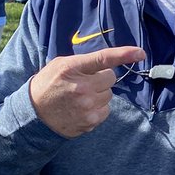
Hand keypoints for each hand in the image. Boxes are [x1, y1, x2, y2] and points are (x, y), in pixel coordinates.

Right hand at [29, 45, 145, 137]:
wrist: (34, 115)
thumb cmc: (49, 85)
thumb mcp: (60, 65)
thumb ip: (84, 62)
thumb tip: (110, 62)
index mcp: (72, 68)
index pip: (103, 58)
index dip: (124, 54)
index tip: (140, 53)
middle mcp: (81, 87)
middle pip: (111, 78)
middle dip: (101, 79)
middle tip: (84, 83)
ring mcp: (87, 106)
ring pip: (109, 94)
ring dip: (99, 94)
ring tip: (79, 98)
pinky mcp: (90, 121)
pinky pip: (106, 110)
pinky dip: (97, 109)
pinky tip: (81, 109)